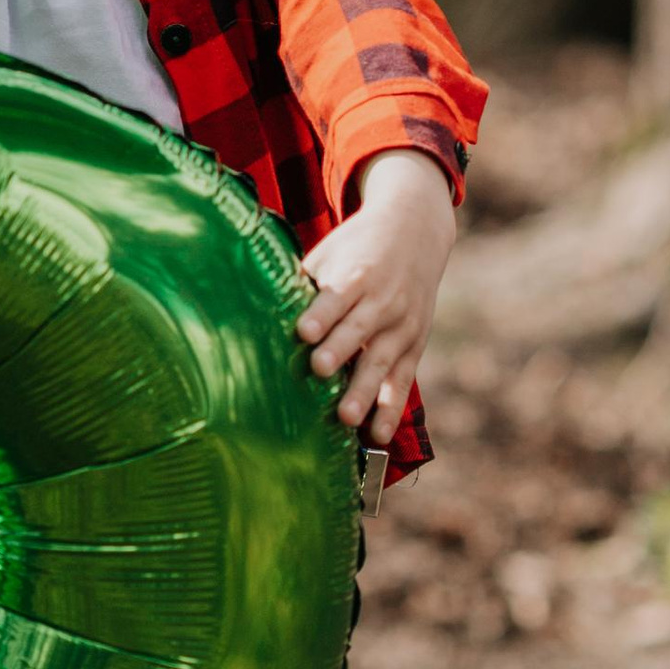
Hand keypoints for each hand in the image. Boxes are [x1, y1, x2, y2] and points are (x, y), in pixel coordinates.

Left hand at [294, 149, 459, 442]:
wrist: (416, 230)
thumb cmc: (357, 247)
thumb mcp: (330, 252)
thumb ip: (303, 283)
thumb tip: (253, 309)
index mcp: (357, 274)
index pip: (337, 297)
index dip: (321, 315)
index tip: (303, 332)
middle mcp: (383, 300)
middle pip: (360, 330)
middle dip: (340, 351)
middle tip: (320, 371)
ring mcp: (402, 325)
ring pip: (383, 362)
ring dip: (366, 392)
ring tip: (347, 419)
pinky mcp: (415, 345)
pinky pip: (403, 381)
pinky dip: (391, 409)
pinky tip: (376, 437)